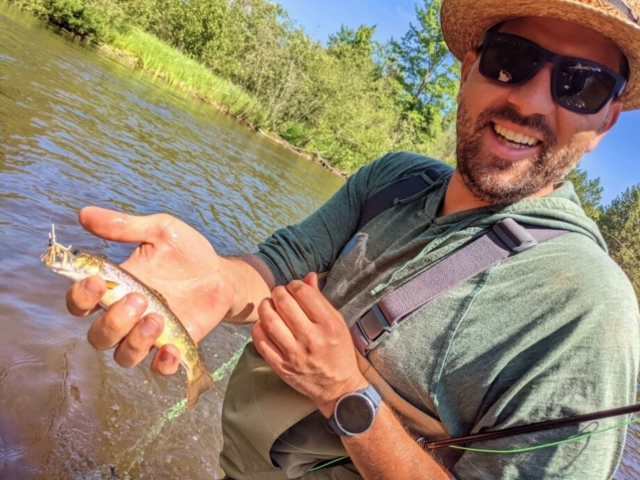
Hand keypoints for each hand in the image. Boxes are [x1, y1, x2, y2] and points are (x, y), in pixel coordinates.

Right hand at [66, 206, 237, 374]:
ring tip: (157, 318)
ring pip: (123, 355)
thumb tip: (84, 214)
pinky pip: (158, 368)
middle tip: (139, 299)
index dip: (80, 297)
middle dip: (112, 322)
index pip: (80, 303)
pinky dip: (162, 364)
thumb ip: (125, 226)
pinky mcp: (173, 346)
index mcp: (116, 288)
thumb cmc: (188, 252)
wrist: (222, 273)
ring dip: (134, 341)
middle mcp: (125, 316)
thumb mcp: (160, 231)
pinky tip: (171, 348)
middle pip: (98, 336)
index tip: (96, 281)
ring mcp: (148, 334)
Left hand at [252, 273, 366, 416]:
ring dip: (265, 307)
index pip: (303, 292)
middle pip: (283, 302)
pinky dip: (258, 328)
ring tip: (269, 305)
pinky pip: (261, 341)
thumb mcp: (337, 322)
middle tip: (279, 294)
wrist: (338, 387)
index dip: (295, 285)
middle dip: (278, 292)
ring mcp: (294, 354)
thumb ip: (320, 299)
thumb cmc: (339, 351)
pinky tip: (264, 324)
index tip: (294, 288)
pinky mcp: (281, 366)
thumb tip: (308, 276)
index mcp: (328, 324)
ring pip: (269, 320)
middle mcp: (311, 338)